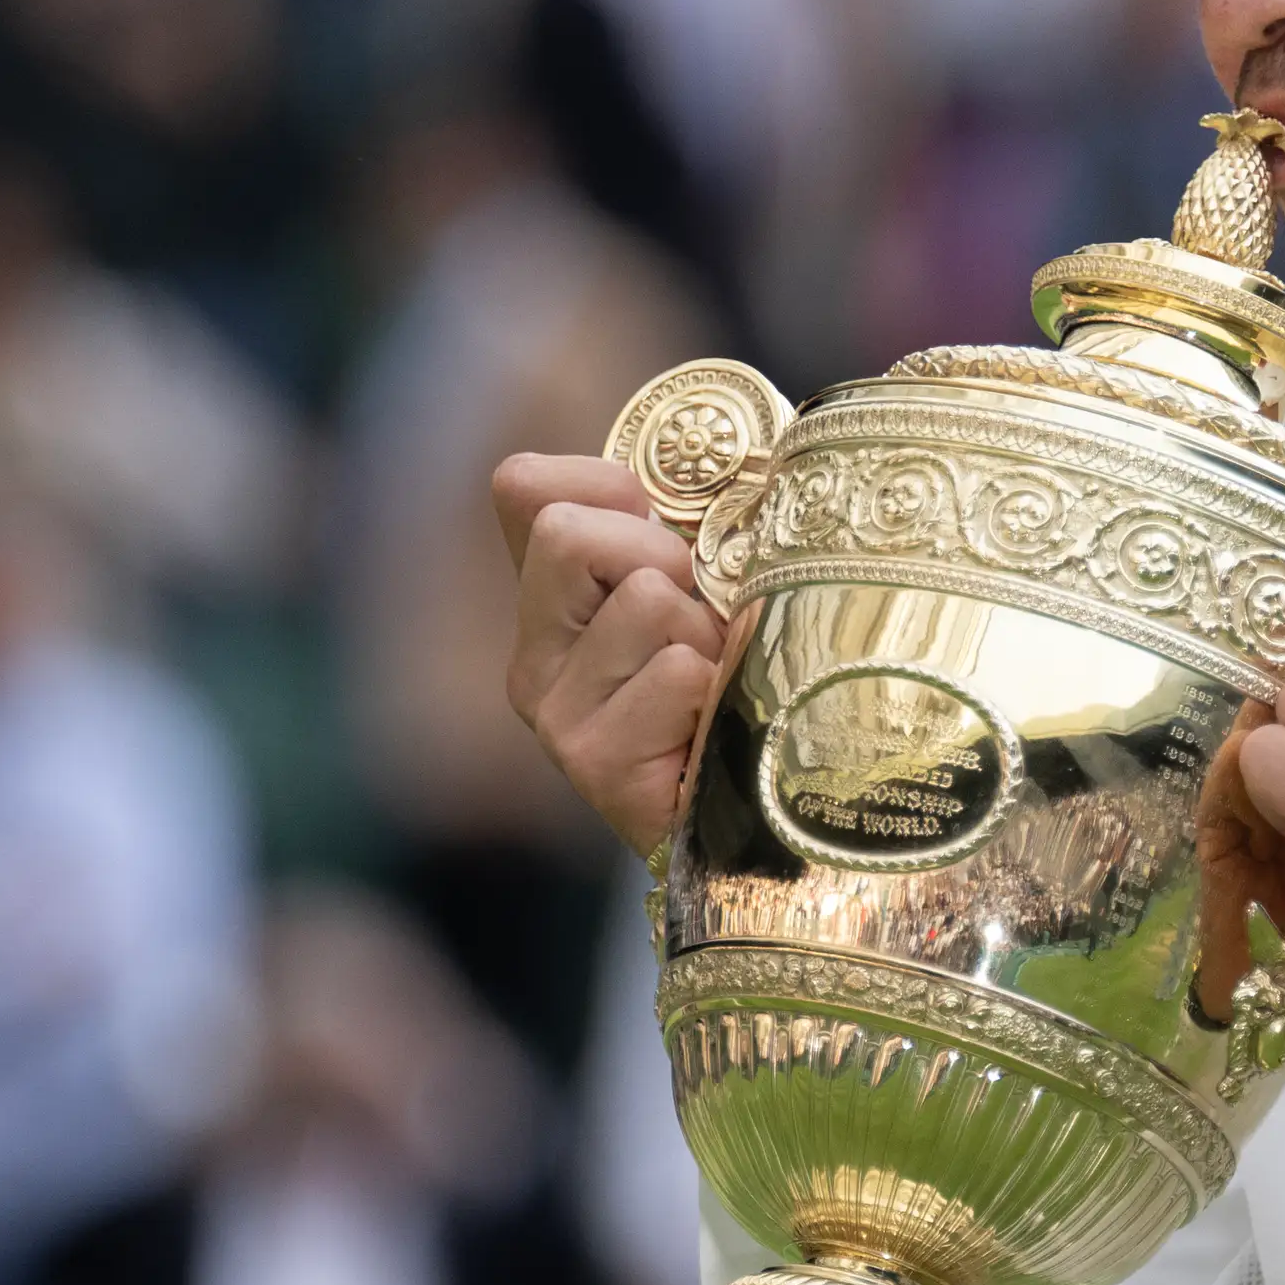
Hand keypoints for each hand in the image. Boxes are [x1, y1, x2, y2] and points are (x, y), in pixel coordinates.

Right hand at [493, 452, 728, 853]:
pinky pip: (675, 673)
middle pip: (566, 533)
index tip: (659, 520)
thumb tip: (708, 462)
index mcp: (551, 601)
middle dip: (661, 555)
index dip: (603, 482)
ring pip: (644, 602)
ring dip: (707, 634)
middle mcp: (534, 655)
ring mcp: (555, 713)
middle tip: (702, 617)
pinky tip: (714, 731)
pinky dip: (717, 690)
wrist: (760, 822)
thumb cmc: (743, 689)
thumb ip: (689, 525)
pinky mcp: (593, 763)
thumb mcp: (713, 589)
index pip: (523, 488)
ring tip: (719, 684)